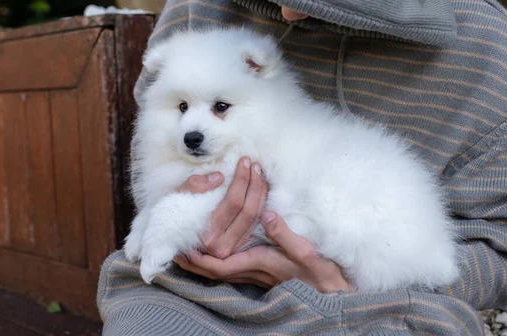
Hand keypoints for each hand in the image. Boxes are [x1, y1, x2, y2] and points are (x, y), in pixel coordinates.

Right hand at [174, 157, 267, 258]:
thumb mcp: (174, 199)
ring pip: (255, 219)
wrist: (165, 241)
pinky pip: (254, 226)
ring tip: (259, 173)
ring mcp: (231, 251)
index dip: (242, 180)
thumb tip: (219, 176)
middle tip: (255, 165)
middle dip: (255, 184)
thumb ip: (194, 186)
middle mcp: (221, 247)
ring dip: (261, 194)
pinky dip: (261, 206)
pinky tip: (260, 191)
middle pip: (248, 211)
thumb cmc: (169, 218)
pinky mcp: (237, 250)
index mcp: (206, 235)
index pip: (233, 203)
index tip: (244, 161)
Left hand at [175, 211, 352, 292]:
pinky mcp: (261, 268)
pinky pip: (232, 265)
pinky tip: (214, 247)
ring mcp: (256, 270)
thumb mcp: (306, 251)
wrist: (331, 292)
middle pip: (214, 268)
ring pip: (221, 267)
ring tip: (187, 247)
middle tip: (175, 248)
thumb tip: (267, 214)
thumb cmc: (320, 273)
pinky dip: (217, 258)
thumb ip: (285, 234)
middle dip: (195, 258)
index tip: (183, 249)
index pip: (221, 265)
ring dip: (204, 257)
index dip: (200, 259)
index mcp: (259, 263)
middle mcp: (252, 269)